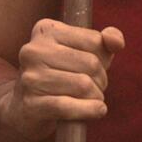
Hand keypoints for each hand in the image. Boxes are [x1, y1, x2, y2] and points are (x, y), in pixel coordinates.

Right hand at [0, 18, 126, 139]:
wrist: (24, 107)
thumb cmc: (61, 74)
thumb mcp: (84, 52)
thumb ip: (105, 41)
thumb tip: (116, 41)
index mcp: (46, 30)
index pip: (94, 40)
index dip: (103, 58)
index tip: (94, 68)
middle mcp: (33, 50)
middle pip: (91, 63)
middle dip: (101, 80)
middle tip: (94, 88)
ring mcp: (29, 77)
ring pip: (83, 85)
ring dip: (96, 97)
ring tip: (91, 99)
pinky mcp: (30, 104)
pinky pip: (68, 106)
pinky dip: (89, 110)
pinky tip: (97, 110)